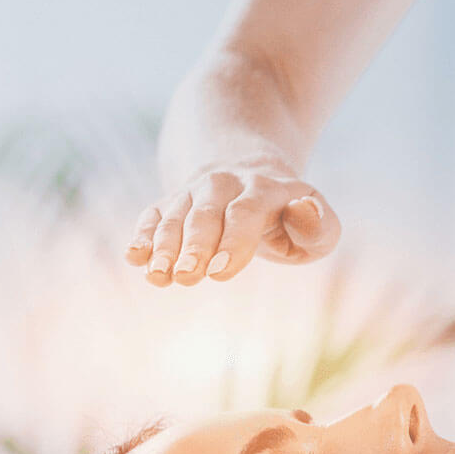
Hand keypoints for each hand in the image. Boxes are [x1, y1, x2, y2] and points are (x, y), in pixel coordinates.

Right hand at [125, 157, 341, 286]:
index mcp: (266, 189)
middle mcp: (225, 184)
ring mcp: (194, 192)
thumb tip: (303, 210)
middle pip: (205, 214)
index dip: (233, 241)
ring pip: (175, 216)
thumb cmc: (292, 219)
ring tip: (157, 276)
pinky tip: (134, 257)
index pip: (246, 212)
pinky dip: (142, 235)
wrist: (250, 176)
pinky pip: (153, 215)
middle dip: (195, 246)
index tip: (220, 272)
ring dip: (164, 247)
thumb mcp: (320, 226)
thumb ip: (319, 226)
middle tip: (185, 277)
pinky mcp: (171, 204)